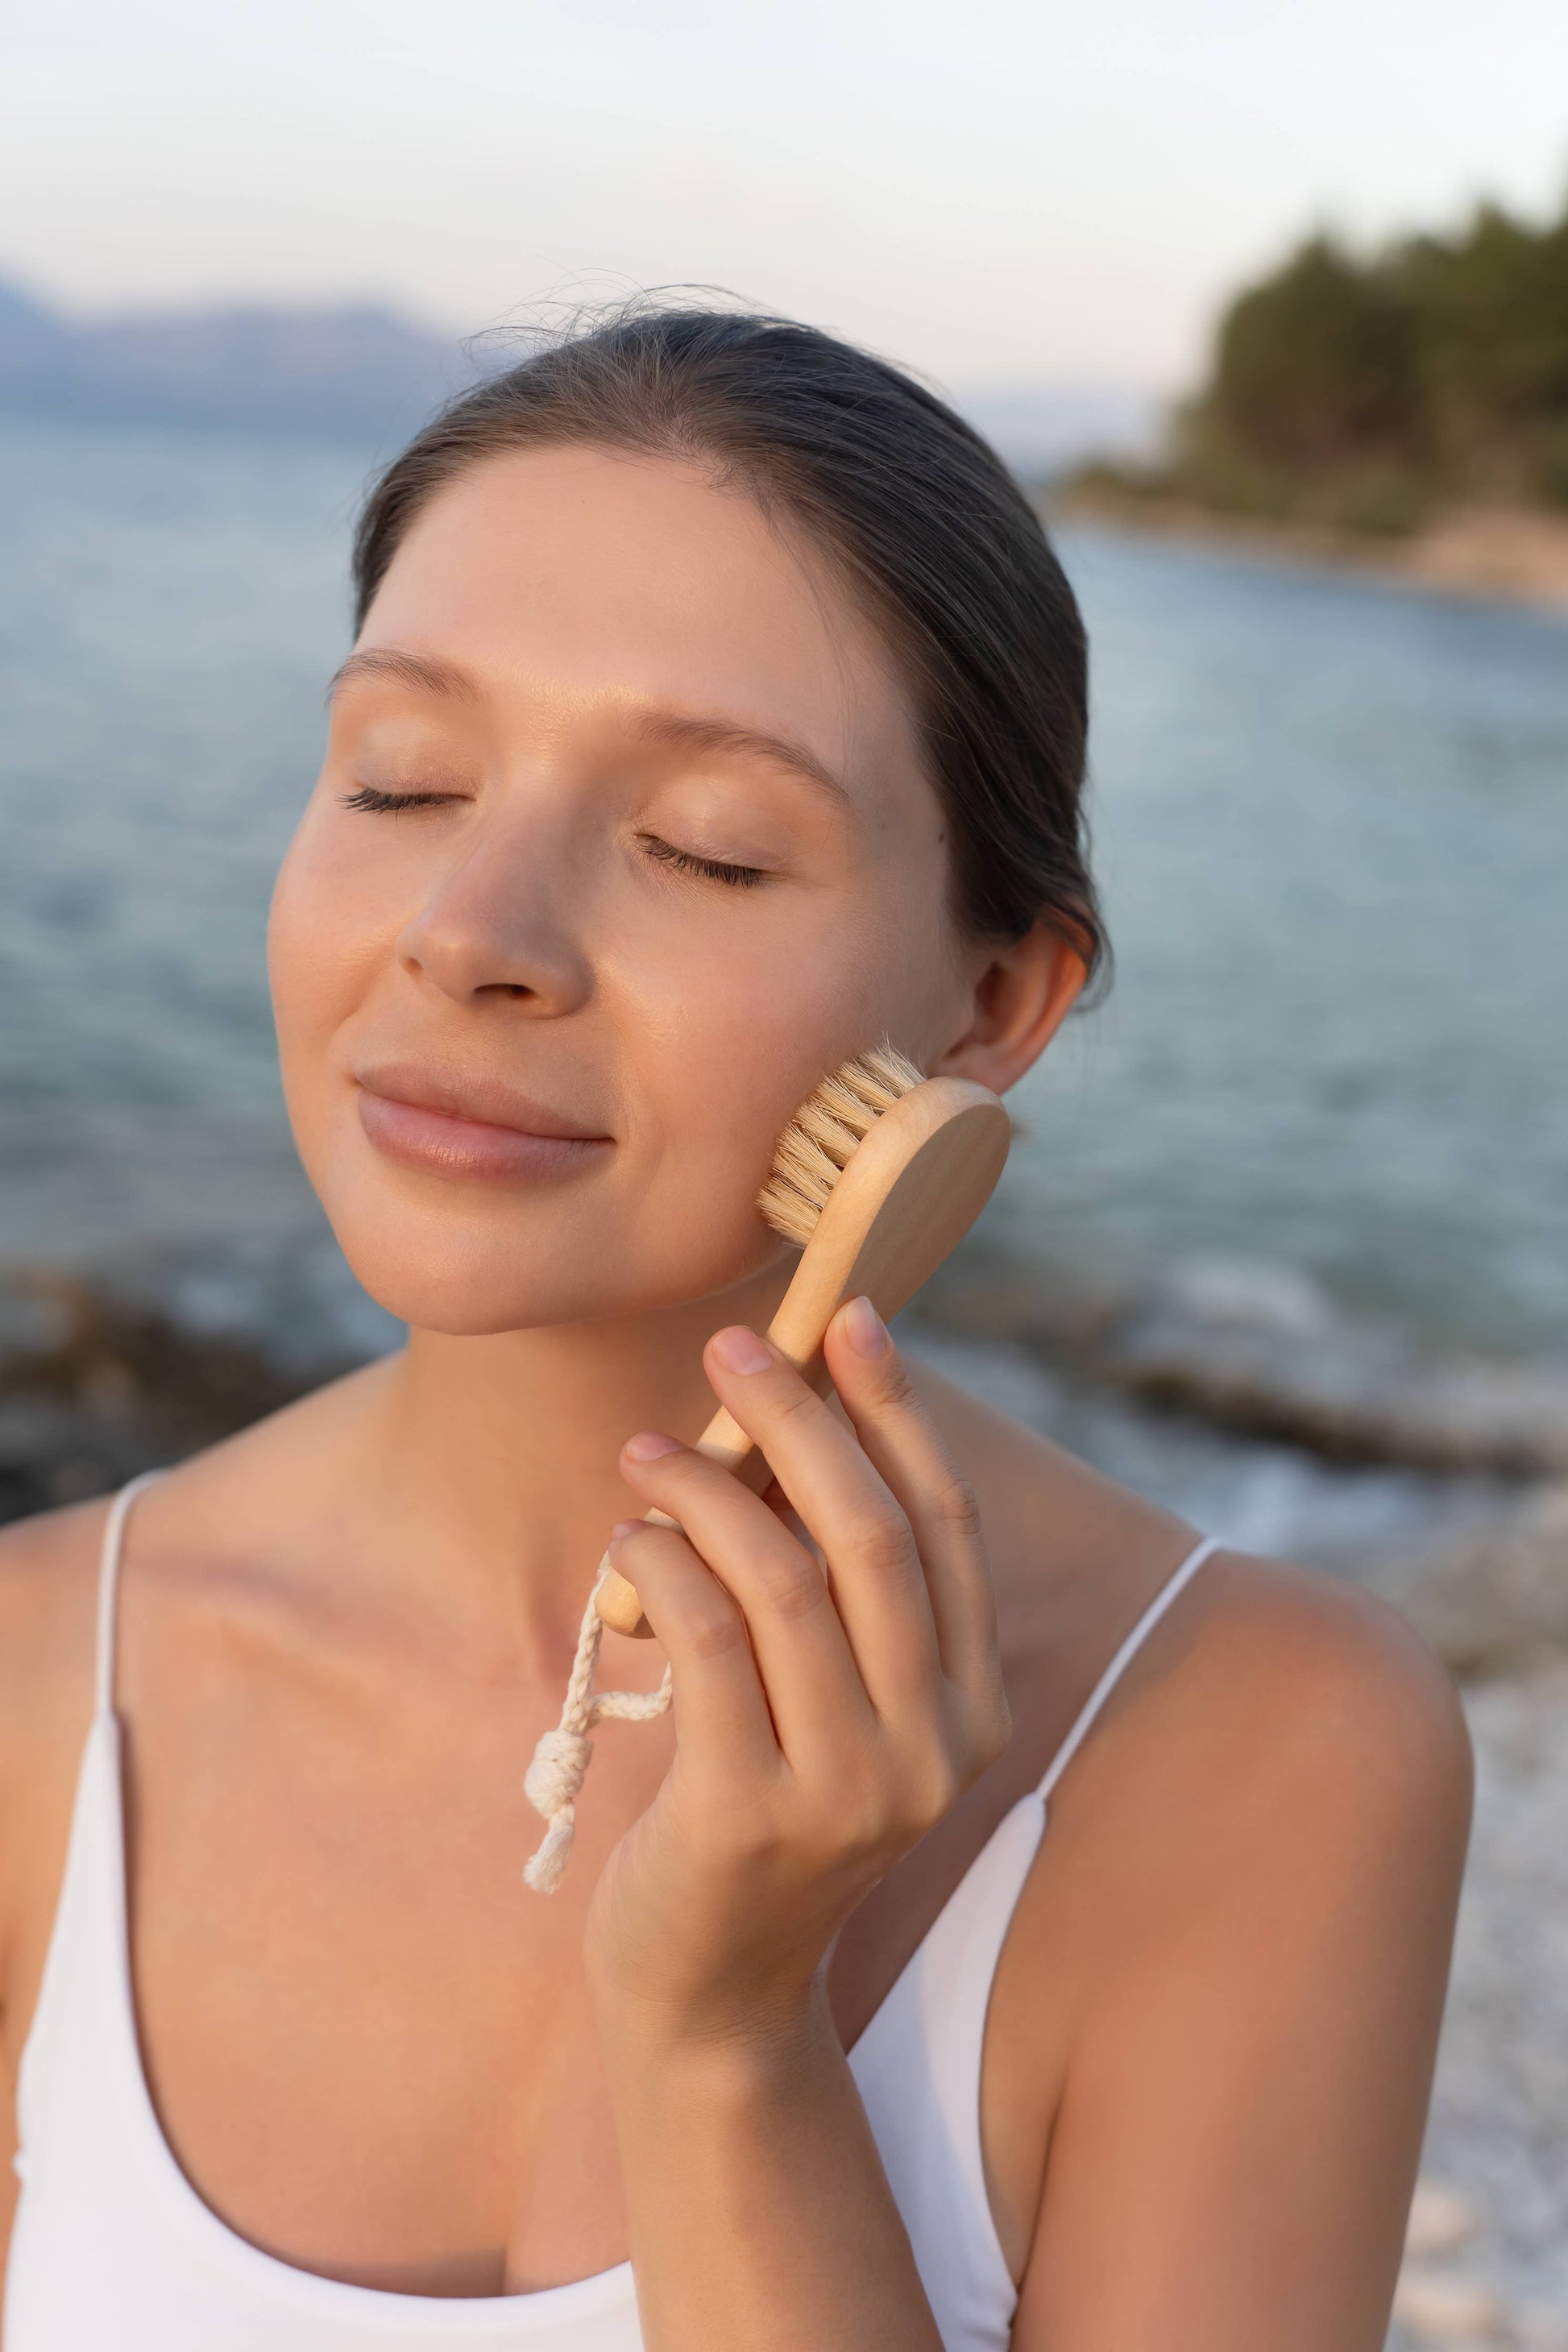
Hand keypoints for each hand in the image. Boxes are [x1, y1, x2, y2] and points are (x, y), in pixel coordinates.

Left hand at [583, 1297, 1010, 2048]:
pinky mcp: (752, 1814)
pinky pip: (706, 1639)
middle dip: (800, 1421)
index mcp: (974, 1705)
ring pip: (785, 1578)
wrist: (712, 1991)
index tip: (849, 1318)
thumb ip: (833, 1590)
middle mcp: (935, 1746)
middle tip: (730, 1348)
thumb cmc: (760, 1806)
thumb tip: (782, 1418)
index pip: (948, 1523)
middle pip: (872, 1536)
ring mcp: (851, 1788)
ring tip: (646, 1450)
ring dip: (707, 1487)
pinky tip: (629, 1538)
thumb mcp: (830, 1703)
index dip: (899, 1411)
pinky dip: (663, 1562)